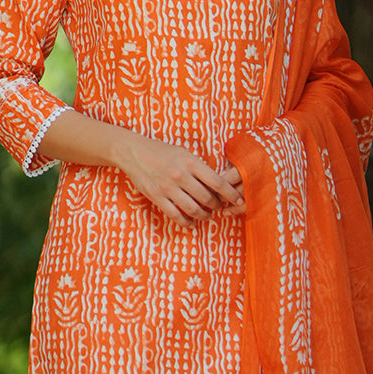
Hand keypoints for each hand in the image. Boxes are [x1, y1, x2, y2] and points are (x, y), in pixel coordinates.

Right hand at [117, 135, 243, 226]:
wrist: (134, 152)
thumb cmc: (162, 151)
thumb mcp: (184, 153)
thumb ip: (199, 168)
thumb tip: (217, 184)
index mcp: (190, 162)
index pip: (217, 182)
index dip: (231, 194)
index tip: (238, 200)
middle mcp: (180, 175)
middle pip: (207, 198)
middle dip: (217, 206)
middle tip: (219, 207)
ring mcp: (168, 187)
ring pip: (193, 209)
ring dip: (204, 215)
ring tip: (207, 215)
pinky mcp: (157, 197)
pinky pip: (176, 215)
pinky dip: (187, 222)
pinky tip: (191, 222)